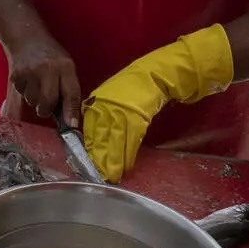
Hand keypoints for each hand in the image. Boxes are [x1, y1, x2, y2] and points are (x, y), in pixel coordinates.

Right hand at [8, 32, 82, 130]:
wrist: (26, 37)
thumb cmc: (50, 56)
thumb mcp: (65, 66)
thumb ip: (69, 89)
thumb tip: (71, 119)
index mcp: (65, 66)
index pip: (71, 93)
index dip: (71, 112)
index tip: (72, 125)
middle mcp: (48, 69)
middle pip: (48, 102)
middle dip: (46, 109)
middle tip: (46, 105)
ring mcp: (30, 72)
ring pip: (33, 101)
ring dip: (34, 100)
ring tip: (36, 86)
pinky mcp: (16, 75)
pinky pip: (21, 95)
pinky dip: (24, 92)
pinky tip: (27, 81)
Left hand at [80, 26, 235, 182]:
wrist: (158, 73)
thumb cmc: (136, 85)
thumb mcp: (111, 96)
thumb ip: (102, 114)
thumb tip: (97, 138)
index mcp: (98, 101)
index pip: (90, 130)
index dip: (92, 148)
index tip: (91, 162)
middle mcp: (106, 106)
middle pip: (101, 138)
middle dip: (101, 158)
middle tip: (100, 174)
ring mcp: (121, 112)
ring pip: (115, 142)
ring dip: (114, 161)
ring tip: (113, 175)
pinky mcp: (137, 117)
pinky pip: (131, 140)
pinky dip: (129, 154)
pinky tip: (127, 165)